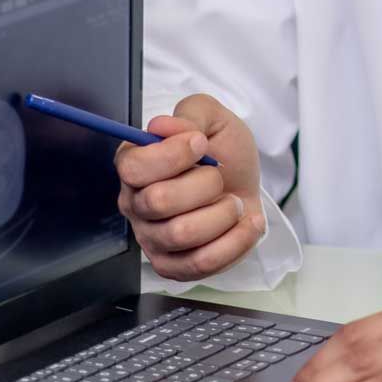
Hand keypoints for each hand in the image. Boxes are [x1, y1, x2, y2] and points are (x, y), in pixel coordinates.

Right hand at [114, 93, 266, 280]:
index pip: (134, 166)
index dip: (173, 154)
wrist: (244, 184)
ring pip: (182, 234)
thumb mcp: (212, 118)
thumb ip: (190, 115)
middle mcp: (135, 204)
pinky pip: (200, 263)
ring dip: (222, 212)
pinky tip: (247, 222)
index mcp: (134, 165)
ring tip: (233, 201)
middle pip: (158, 201)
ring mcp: (152, 239)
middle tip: (219, 175)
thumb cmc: (222, 151)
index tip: (202, 143)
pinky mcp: (174, 266)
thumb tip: (162, 127)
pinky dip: (235, 241)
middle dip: (204, 183)